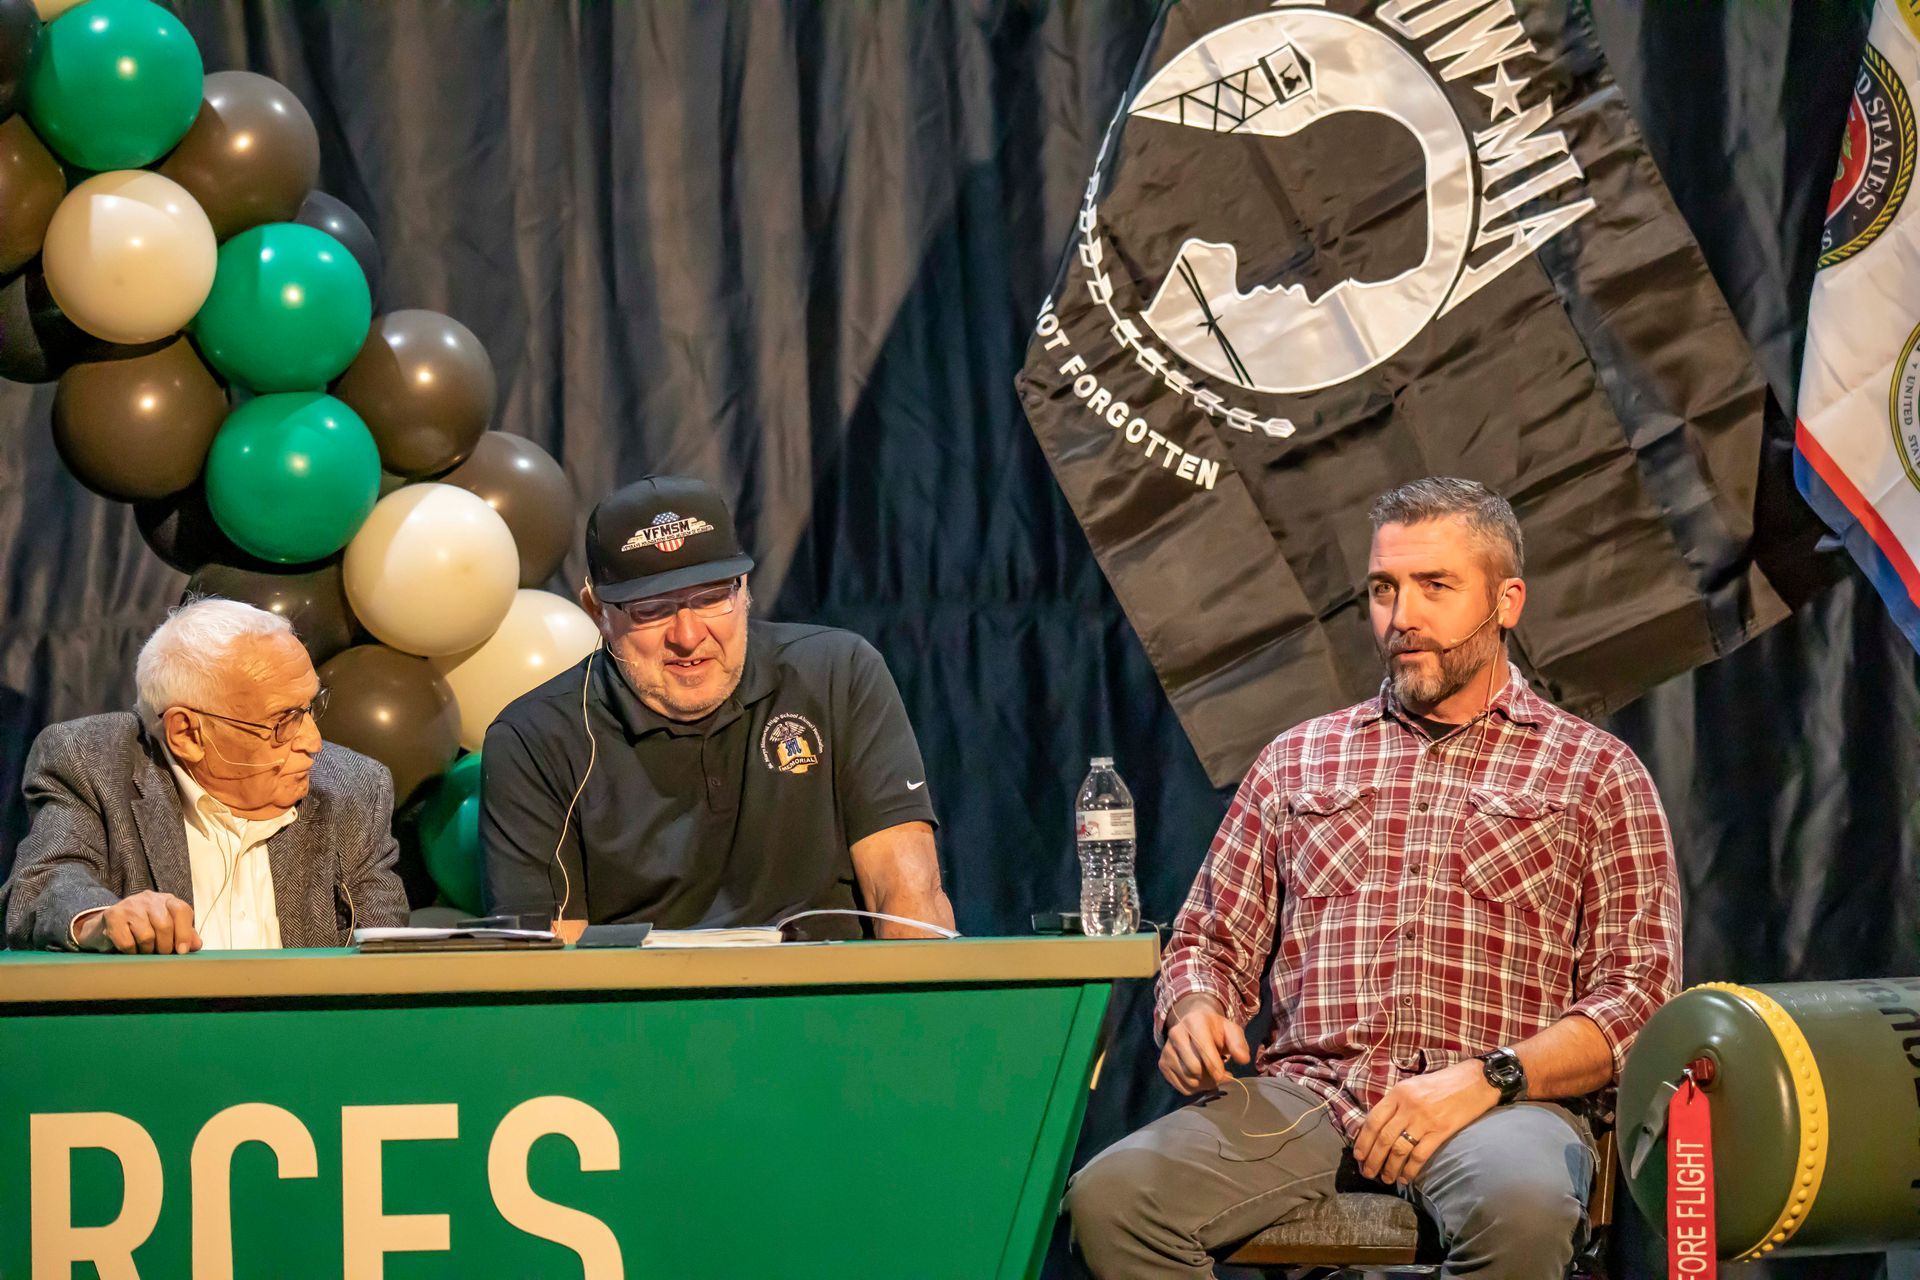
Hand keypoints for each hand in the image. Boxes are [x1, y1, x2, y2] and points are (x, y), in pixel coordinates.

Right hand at [76, 892, 201, 954]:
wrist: (106, 926)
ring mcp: (130, 905)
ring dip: (147, 950)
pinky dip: (131, 951)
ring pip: (146, 936)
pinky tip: (130, 949)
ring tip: (144, 950)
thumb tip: (196, 945)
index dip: (184, 933)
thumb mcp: (166, 929)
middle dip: (165, 947)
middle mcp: (149, 899)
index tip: (182, 952)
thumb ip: (184, 935)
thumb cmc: (142, 929)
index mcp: (167, 900)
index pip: (182, 910)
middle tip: (160, 954)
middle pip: (164, 925)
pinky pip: (127, 942)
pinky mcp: (112, 915)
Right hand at [1159, 993, 1250, 1093]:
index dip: (1216, 1067)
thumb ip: (1239, 1044)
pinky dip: (1194, 1088)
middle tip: (1221, 1074)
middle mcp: (1176, 1034)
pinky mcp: (1162, 1064)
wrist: (1194, 1026)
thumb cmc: (1215, 1030)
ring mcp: (1166, 1050)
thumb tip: (1243, 1060)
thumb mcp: (1231, 1031)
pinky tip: (1200, 1078)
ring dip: (1204, 1084)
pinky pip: (1181, 1087)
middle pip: (1194, 1068)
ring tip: (1211, 1075)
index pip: (1203, 1050)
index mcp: (1194, 1022)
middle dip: (1211, 1077)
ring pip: (1188, 1080)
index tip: (1227, 1074)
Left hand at [1353, 1059, 1498, 1185]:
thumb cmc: (1443, 1083)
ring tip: (1386, 1178)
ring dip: (1390, 1167)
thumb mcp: (1414, 1085)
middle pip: (1384, 1138)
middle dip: (1373, 1159)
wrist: (1475, 1080)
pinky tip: (1406, 1177)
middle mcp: (1408, 1106)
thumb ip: (1397, 1104)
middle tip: (1368, 1173)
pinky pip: (1420, 1155)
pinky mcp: (1441, 1131)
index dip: (1363, 1140)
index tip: (1358, 1155)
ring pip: (1399, 1149)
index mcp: (1398, 1093)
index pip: (1373, 1120)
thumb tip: (1381, 1126)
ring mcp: (1425, 1119)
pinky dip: (1410, 1169)